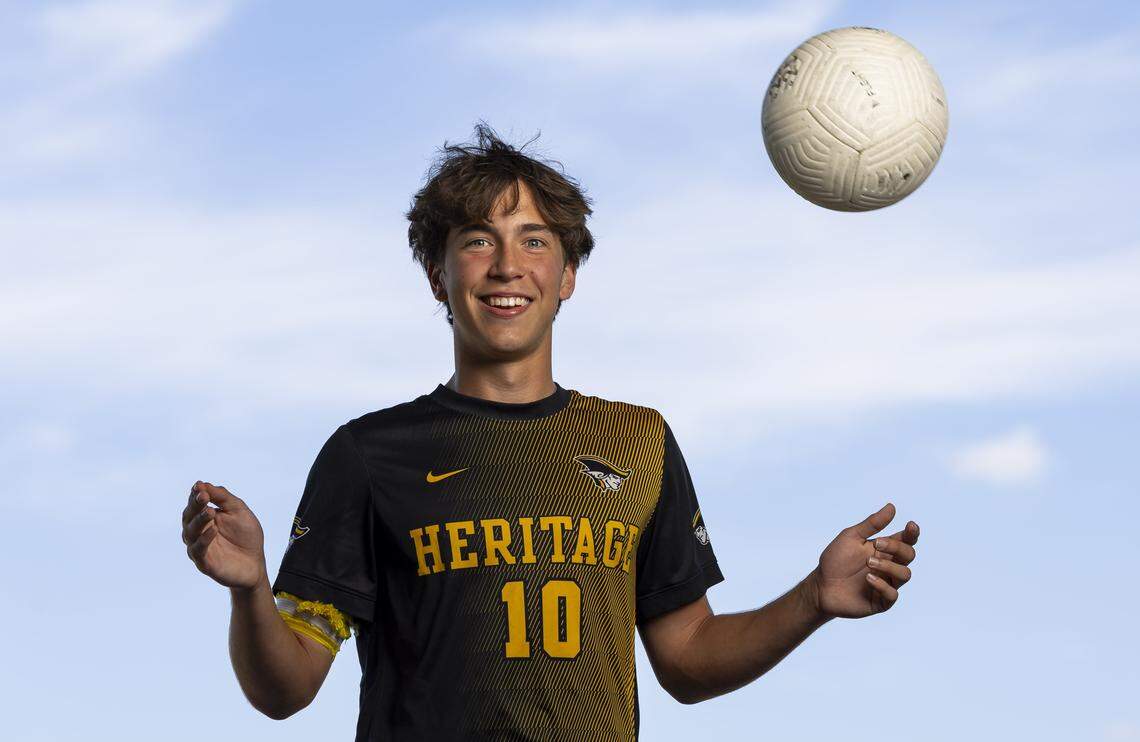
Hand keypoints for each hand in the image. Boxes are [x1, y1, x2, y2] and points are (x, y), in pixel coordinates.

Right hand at [182, 481, 267, 591]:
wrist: (255, 564)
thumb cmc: (246, 536)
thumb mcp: (238, 511)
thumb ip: (223, 497)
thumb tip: (204, 484)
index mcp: (206, 517)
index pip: (196, 503)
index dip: (196, 494)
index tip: (199, 486)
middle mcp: (198, 531)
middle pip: (189, 516)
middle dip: (195, 505)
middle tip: (202, 496)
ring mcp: (199, 547)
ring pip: (190, 533)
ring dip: (199, 521)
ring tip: (210, 512)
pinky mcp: (204, 563)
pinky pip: (199, 550)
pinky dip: (204, 540)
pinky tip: (213, 531)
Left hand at [809, 502, 918, 618]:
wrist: (821, 585)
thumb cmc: (836, 560)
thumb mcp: (851, 537)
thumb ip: (872, 524)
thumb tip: (891, 507)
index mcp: (884, 550)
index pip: (906, 540)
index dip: (912, 533)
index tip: (910, 525)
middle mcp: (889, 566)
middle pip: (909, 555)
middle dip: (897, 547)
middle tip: (877, 544)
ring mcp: (887, 584)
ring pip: (905, 575)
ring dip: (889, 566)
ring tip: (868, 562)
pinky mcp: (881, 601)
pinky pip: (893, 594)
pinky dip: (882, 585)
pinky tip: (868, 578)